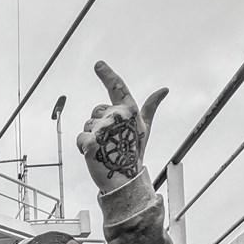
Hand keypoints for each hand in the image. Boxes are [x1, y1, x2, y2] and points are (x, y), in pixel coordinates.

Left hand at [77, 61, 166, 191]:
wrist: (125, 179)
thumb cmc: (134, 154)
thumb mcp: (144, 128)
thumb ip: (150, 108)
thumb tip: (164, 90)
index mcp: (130, 110)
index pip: (117, 88)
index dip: (107, 75)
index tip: (98, 64)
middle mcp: (117, 115)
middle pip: (96, 111)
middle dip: (97, 125)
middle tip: (110, 142)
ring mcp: (104, 127)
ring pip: (87, 125)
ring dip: (90, 137)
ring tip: (104, 150)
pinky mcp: (91, 140)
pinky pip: (80, 138)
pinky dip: (83, 148)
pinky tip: (94, 156)